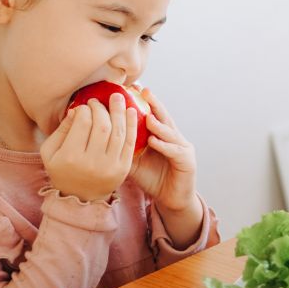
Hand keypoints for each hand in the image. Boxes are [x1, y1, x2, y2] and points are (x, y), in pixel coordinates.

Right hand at [40, 94, 137, 201]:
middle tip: (99, 100)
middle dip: (101, 108)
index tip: (85, 105)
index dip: (85, 110)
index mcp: (71, 157)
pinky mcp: (123, 168)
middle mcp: (91, 162)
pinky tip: (131, 111)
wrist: (80, 197)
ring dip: (119, 111)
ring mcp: (110, 166)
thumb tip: (77, 110)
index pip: (82, 123)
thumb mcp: (51, 152)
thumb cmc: (63, 169)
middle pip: (102, 126)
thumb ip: (61, 130)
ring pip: (118, 132)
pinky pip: (130, 142)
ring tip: (118, 97)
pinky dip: (132, 125)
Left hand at [129, 89, 197, 213]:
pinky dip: (164, 146)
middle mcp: (174, 138)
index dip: (145, 101)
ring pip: (170, 133)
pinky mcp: (187, 161)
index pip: (153, 114)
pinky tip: (154, 141)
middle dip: (154, 103)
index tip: (132, 88)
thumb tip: (101, 136)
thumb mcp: (134, 163)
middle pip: (164, 117)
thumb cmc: (153, 179)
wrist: (171, 199)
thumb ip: (124, 149)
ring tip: (147, 117)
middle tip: (143, 91)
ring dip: (159, 125)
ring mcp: (182, 148)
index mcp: (162, 136)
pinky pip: (174, 151)